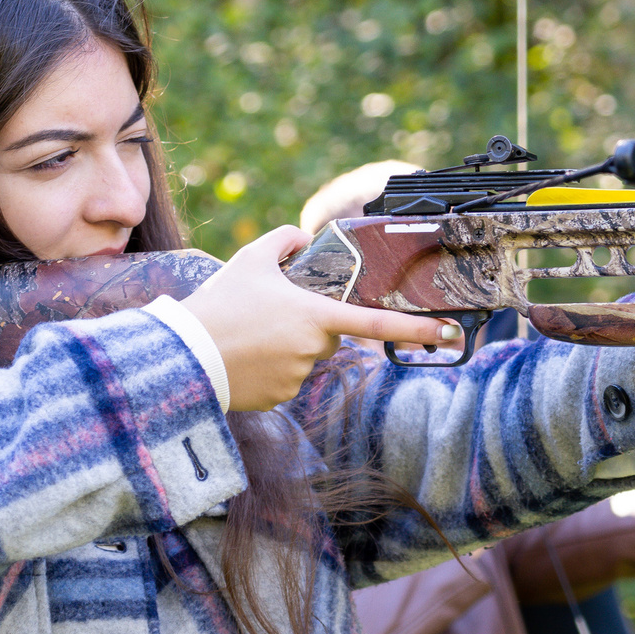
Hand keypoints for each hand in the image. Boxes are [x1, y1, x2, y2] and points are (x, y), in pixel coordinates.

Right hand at [185, 226, 469, 411]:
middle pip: (329, 335)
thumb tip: (302, 236)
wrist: (184, 354)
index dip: (417, 329)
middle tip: (268, 315)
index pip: (377, 325)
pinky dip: (272, 368)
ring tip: (248, 335)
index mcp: (315, 316)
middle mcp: (314, 349)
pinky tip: (245, 358)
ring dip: (287, 346)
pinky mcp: (281, 397)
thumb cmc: (220, 305)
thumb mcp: (250, 259)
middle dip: (310, 325)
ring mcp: (299, 376)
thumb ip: (284, 240)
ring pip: (307, 357)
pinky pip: (288, 379)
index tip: (449, 333)